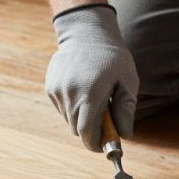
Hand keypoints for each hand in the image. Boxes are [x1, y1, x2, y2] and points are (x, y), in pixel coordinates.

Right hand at [46, 4, 138, 150]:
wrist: (86, 32)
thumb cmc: (112, 57)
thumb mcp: (128, 80)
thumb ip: (126, 109)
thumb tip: (124, 134)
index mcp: (90, 93)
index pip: (87, 132)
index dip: (94, 144)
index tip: (102, 146)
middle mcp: (70, 94)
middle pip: (76, 129)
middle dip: (90, 130)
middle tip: (104, 121)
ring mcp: (57, 90)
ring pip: (69, 120)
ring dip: (81, 117)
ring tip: (93, 98)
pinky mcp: (50, 87)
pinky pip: (62, 108)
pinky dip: (72, 106)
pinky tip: (81, 89)